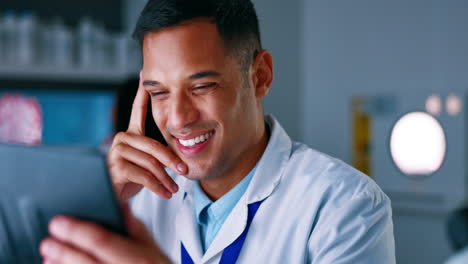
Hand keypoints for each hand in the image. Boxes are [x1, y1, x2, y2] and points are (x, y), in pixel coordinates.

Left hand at [40, 203, 170, 263]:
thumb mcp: (150, 244)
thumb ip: (132, 225)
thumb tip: (117, 204)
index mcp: (138, 256)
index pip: (102, 240)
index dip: (77, 231)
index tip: (59, 222)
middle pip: (87, 260)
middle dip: (64, 250)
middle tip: (48, 241)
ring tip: (48, 257)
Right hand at [107, 74, 187, 200]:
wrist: (111, 199)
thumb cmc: (130, 180)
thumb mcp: (147, 165)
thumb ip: (157, 155)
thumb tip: (181, 156)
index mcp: (131, 135)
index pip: (137, 110)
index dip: (142, 93)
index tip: (144, 73)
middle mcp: (122, 139)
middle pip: (154, 146)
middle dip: (172, 160)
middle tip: (185, 171)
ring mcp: (117, 151)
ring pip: (151, 163)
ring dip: (165, 179)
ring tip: (173, 189)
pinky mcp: (115, 166)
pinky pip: (144, 175)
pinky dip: (158, 187)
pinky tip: (165, 193)